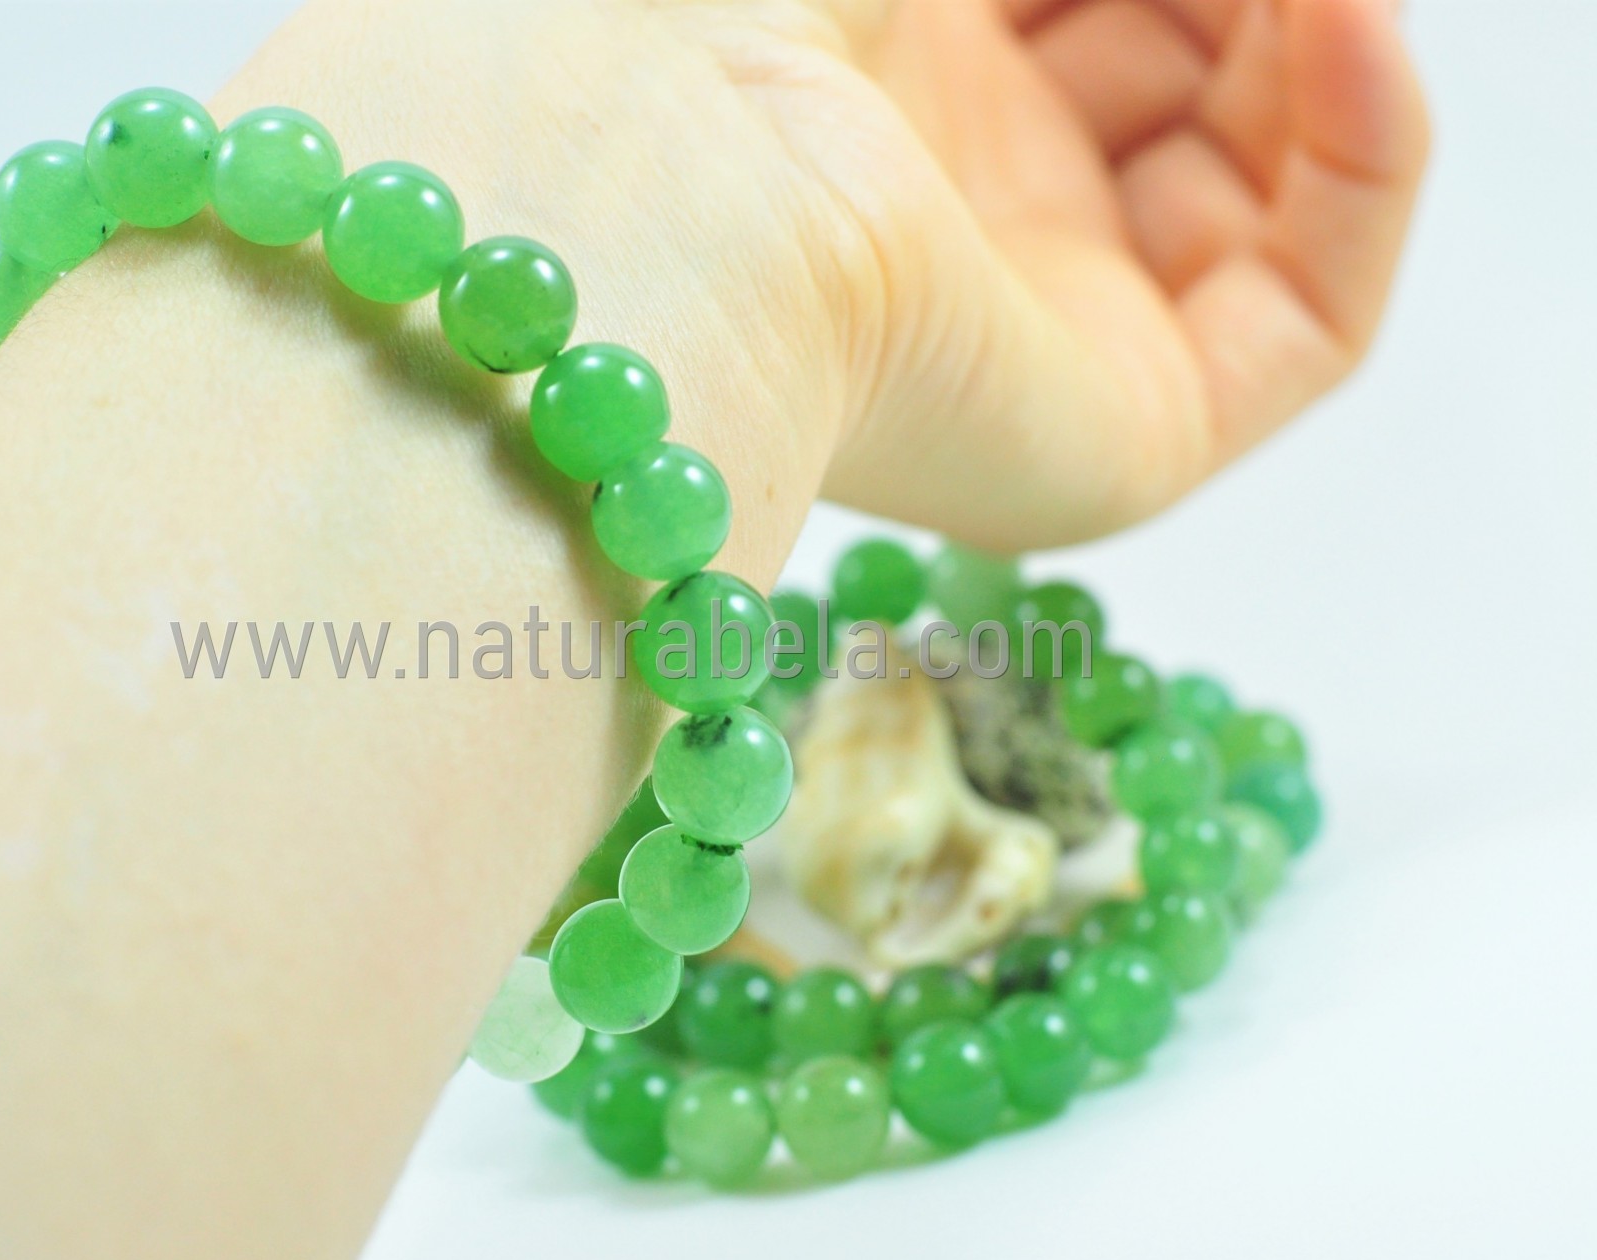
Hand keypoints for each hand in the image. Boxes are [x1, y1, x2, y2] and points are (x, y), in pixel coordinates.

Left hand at [661, 0, 1428, 547]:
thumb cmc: (727, 20)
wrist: (664, 180)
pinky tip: (1359, 28)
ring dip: (1323, 52)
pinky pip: (1307, 317)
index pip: (1093, 10)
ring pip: (1261, 193)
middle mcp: (962, 210)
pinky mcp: (1117, 443)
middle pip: (1185, 89)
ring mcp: (1042, 330)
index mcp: (888, 79)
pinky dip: (1368, 165)